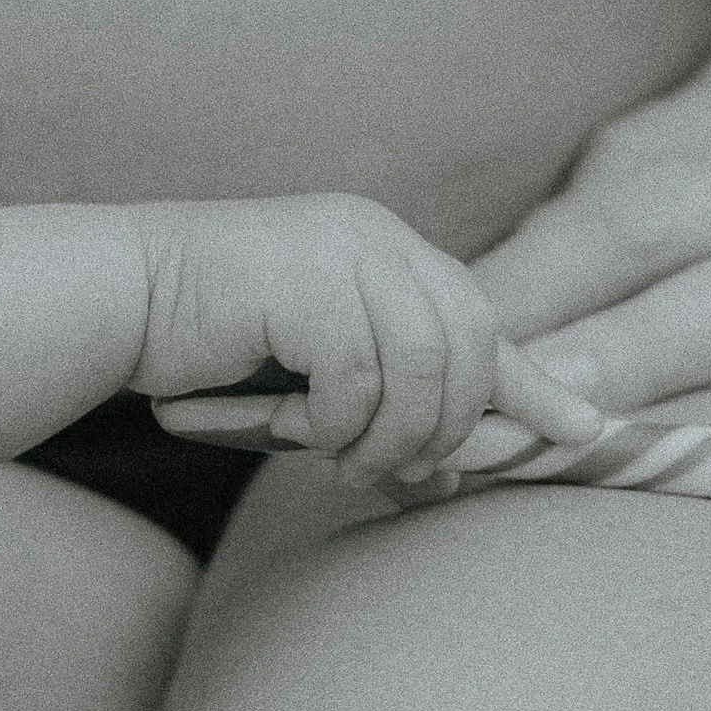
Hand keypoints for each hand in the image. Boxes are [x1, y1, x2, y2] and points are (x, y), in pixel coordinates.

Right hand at [128, 195, 599, 481]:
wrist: (122, 299)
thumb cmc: (215, 343)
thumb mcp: (320, 377)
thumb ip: (388, 406)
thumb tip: (453, 474)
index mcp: (388, 249)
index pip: (483, 319)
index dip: (535, 385)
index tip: (588, 432)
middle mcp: (376, 236)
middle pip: (469, 347)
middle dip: (446, 427)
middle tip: (398, 470)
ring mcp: (342, 249)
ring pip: (423, 367)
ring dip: (390, 435)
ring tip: (345, 460)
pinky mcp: (305, 277)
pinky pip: (359, 376)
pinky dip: (338, 424)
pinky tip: (302, 433)